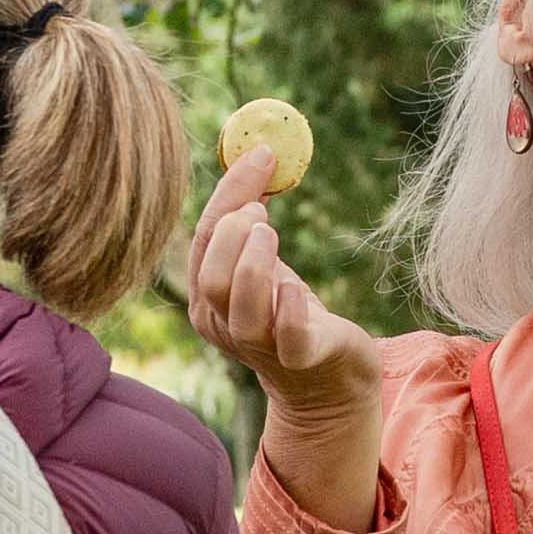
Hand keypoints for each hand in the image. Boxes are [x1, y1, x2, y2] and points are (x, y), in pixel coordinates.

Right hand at [183, 145, 386, 528]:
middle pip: (210, 275)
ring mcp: (259, 347)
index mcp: (208, 298)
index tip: (263, 154)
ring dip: (254, 261)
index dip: (230, 194)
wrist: (328, 382)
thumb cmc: (292, 314)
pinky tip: (297, 288)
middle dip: (234, 234)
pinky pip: (288, 336)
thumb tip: (259, 151)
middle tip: (264, 212)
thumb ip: (252, 219)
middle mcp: (224, 325)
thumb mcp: (265, 264)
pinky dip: (289, 308)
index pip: (204, 240)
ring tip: (274, 234)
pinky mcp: (302, 359)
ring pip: (238, 303)